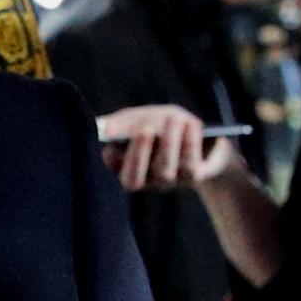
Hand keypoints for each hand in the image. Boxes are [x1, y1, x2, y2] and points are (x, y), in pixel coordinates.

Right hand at [96, 105, 241, 192]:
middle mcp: (144, 180)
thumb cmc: (159, 124)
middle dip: (138, 154)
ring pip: (165, 170)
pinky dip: (190, 143)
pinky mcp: (192, 178)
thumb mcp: (138, 119)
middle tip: (143, 129)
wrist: (197, 131)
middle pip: (133, 179)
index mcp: (124, 167)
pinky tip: (191, 123)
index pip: (112, 171)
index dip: (112, 159)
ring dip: (169, 142)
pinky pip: (189, 166)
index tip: (112, 138)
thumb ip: (119, 124)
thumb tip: (102, 128)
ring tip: (172, 118)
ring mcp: (168, 182)